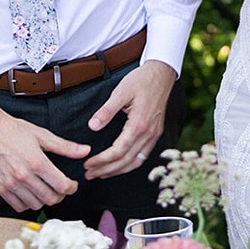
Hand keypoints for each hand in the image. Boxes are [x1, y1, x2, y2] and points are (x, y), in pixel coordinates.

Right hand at [0, 98, 88, 211]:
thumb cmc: (13, 130)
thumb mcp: (42, 135)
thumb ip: (65, 146)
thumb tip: (85, 150)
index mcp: (37, 162)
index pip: (62, 186)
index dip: (71, 187)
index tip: (72, 184)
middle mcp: (24, 176)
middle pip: (51, 198)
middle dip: (60, 195)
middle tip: (60, 187)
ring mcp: (11, 184)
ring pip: (36, 204)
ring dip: (45, 199)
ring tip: (46, 189)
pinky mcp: (0, 188)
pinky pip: (19, 206)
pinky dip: (28, 203)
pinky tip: (31, 192)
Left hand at [83, 60, 176, 179]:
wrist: (161, 73)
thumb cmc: (141, 80)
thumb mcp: (120, 92)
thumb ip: (106, 111)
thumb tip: (92, 126)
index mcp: (139, 124)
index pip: (118, 151)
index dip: (102, 160)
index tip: (87, 164)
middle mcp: (149, 133)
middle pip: (126, 161)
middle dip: (106, 170)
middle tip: (89, 174)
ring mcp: (154, 134)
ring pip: (136, 162)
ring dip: (118, 171)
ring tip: (101, 174)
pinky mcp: (156, 133)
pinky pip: (143, 156)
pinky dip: (130, 164)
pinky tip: (119, 165)